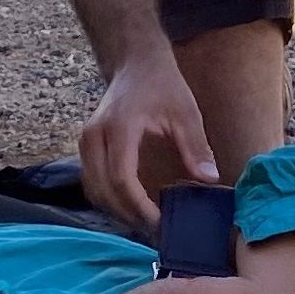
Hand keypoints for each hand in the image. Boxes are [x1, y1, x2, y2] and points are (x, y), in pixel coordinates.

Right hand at [80, 53, 219, 227]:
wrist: (135, 63)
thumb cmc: (161, 84)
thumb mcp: (185, 111)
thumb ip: (195, 146)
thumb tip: (208, 179)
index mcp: (118, 127)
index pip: (120, 178)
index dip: (138, 206)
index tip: (159, 222)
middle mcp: (93, 137)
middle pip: (102, 190)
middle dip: (128, 215)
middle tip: (155, 230)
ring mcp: (85, 142)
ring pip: (93, 190)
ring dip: (116, 211)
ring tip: (145, 222)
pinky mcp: (86, 147)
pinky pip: (92, 183)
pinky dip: (109, 199)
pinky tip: (132, 206)